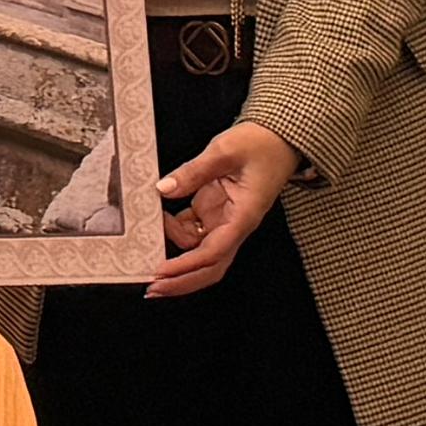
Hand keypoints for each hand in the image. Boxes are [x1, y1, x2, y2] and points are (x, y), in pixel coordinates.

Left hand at [144, 117, 302, 298]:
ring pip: (197, 250)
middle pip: (208, 267)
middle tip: (151, 287)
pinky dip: (173, 227)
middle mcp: (233, 226)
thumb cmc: (261, 144)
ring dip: (173, 247)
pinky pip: (191, 229)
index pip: (212, 253)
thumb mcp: (224, 151)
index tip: (161, 272)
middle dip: (180, 281)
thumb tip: (164, 189)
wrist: (277, 137)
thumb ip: (193, 171)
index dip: (185, 267)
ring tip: (149, 229)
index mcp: (243, 218)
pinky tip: (158, 217)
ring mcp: (224, 220)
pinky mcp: (215, 210)